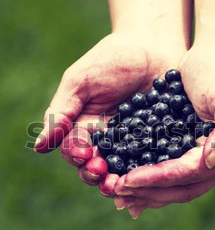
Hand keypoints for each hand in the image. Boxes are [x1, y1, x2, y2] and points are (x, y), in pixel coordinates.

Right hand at [34, 33, 181, 186]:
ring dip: (120, 181)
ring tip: (121, 184)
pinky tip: (148, 179)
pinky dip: (148, 172)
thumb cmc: (112, 59)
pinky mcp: (158, 143)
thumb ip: (62, 112)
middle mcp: (107, 141)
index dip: (76, 156)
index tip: (82, 154)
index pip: (74, 150)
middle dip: (96, 175)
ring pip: (123, 171)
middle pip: (96, 168)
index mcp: (84, 128)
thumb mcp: (80, 81)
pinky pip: (152, 162)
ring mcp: (133, 144)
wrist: (152, 45)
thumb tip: (40, 146)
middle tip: (102, 175)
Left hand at [113, 44, 214, 217]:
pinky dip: (147, 177)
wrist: (214, 54)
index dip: (159, 179)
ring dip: (145, 191)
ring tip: (116, 193)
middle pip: (180, 188)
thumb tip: (208, 163)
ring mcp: (201, 157)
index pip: (189, 175)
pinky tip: (127, 180)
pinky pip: (166, 169)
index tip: (129, 180)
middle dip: (148, 192)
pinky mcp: (185, 148)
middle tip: (116, 192)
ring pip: (171, 185)